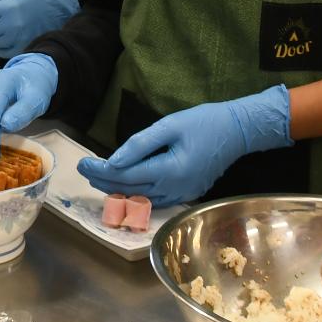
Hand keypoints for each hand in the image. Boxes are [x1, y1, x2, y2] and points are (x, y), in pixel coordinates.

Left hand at [79, 87, 291, 207]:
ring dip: (118, 189)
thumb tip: (114, 160)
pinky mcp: (188, 193)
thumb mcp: (169, 125)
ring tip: (98, 178)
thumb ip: (140, 143)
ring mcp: (183, 194)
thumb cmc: (204, 122)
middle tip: (83, 170)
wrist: (238, 131)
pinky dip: (137, 193)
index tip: (83, 162)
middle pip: (131, 189)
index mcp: (170, 170)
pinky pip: (156, 199)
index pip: (126, 175)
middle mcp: (176, 188)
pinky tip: (125, 187)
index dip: (102, 170)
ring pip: (142, 198)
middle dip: (104, 180)